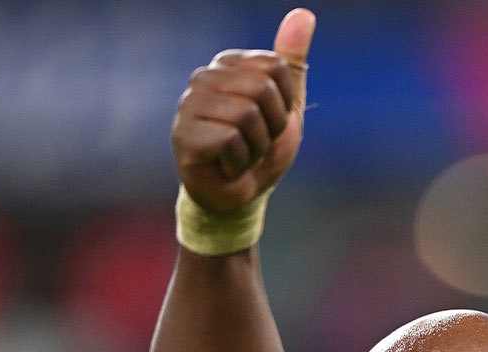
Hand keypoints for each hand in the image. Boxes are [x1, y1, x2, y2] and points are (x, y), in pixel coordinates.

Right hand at [172, 8, 314, 213]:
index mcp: (227, 64)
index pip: (276, 67)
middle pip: (261, 89)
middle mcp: (203, 77)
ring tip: (241, 155)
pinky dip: (240, 162)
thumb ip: (292, 61)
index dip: (285, 104)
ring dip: (256, 147)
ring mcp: (188, 105)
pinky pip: (230, 139)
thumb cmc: (259, 149)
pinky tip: (227, 167)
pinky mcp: (183, 135)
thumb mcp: (286, 105)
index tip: (270, 122)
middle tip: (256, 143)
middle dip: (271, 127)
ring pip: (246, 114)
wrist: (239, 196)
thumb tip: (303, 14)